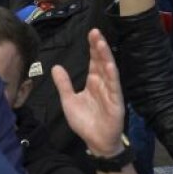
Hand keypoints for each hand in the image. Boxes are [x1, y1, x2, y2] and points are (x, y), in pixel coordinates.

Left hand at [52, 29, 124, 156]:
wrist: (95, 141)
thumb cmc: (85, 121)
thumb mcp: (69, 101)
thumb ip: (63, 84)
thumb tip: (55, 67)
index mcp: (93, 82)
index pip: (94, 61)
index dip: (92, 48)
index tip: (90, 33)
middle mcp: (103, 84)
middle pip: (102, 62)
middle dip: (99, 47)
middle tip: (95, 32)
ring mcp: (111, 92)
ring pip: (109, 70)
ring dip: (106, 57)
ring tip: (101, 43)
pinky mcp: (116, 102)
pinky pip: (114, 87)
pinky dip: (112, 76)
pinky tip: (110, 65)